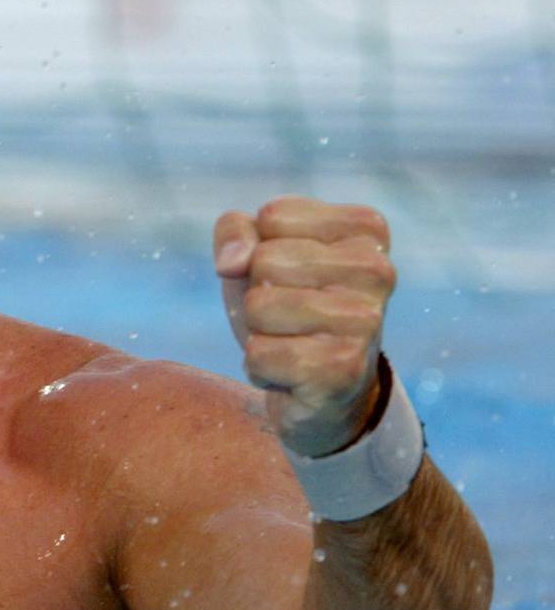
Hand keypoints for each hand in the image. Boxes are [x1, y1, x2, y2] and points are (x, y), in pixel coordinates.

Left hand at [214, 196, 396, 457]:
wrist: (323, 393)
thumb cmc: (288, 310)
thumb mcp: (255, 257)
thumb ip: (235, 231)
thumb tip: (231, 262)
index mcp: (366, 231)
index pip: (273, 216)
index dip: (259, 251)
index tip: (290, 277)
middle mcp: (378, 270)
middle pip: (264, 261)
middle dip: (257, 294)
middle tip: (289, 318)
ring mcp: (366, 321)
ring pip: (258, 306)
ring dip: (257, 333)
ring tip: (290, 343)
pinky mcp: (344, 369)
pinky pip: (258, 355)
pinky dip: (259, 368)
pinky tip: (292, 374)